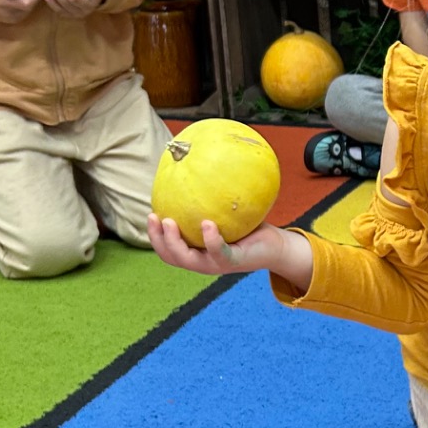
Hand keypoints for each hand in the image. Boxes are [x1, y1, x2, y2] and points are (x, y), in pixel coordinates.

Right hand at [147, 214, 313, 291]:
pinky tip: (207, 224)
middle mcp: (203, 261)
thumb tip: (198, 163)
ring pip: (189, 260)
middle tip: (155, 217)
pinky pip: (219, 253)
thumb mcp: (227, 211)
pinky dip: (211, 240)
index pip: (169, 249)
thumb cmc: (249, 227)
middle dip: (159, 240)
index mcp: (197, 252)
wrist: (276, 245)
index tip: (151, 214)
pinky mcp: (234, 262)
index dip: (155, 236)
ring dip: (175, 243)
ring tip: (170, 222)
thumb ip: (212, 198)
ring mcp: (218, 265)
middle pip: (172, 257)